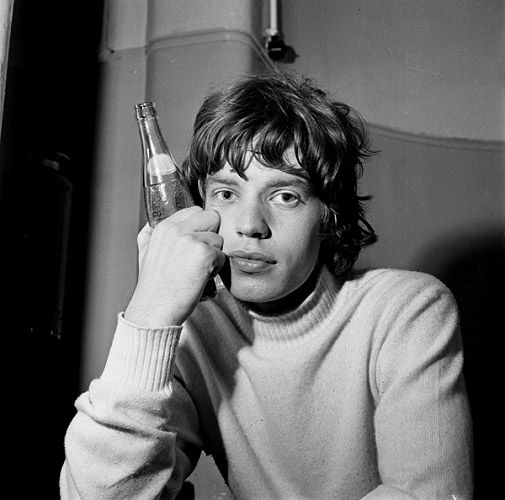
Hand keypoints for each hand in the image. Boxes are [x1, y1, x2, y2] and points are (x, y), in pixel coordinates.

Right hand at [125, 206, 224, 326]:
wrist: (155, 311)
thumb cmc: (154, 288)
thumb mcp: (145, 253)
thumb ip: (150, 235)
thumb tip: (153, 224)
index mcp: (163, 227)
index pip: (195, 210)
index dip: (200, 227)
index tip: (196, 244)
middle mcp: (177, 229)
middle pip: (212, 217)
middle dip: (211, 236)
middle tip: (201, 256)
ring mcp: (191, 240)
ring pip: (219, 238)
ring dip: (214, 255)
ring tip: (198, 271)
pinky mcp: (205, 254)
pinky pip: (223, 256)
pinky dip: (216, 269)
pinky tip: (202, 278)